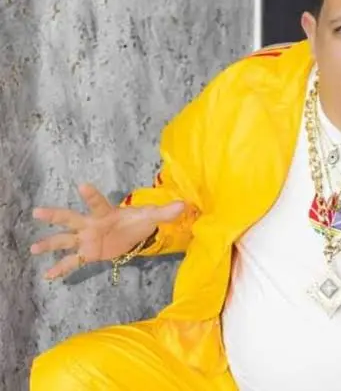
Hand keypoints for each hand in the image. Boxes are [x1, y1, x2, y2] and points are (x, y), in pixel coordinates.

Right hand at [31, 183, 184, 279]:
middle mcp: (92, 224)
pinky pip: (72, 261)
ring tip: (33, 249)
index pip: (98, 203)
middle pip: (71, 218)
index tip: (82, 186)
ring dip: (50, 244)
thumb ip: (166, 212)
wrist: (134, 234)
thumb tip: (185, 205)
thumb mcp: (152, 216)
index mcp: (107, 213)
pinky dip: (60, 268)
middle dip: (55, 215)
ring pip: (65, 240)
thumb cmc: (139, 221)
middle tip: (37, 212)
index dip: (92, 195)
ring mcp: (87, 239)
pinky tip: (47, 276)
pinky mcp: (88, 254)